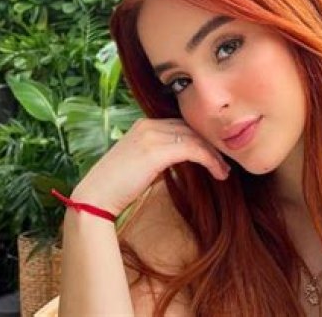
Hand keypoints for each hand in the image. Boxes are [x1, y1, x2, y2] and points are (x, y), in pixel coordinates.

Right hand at [70, 118, 229, 215]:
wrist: (95, 197)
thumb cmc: (118, 187)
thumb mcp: (142, 164)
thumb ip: (161, 157)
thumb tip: (183, 162)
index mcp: (144, 125)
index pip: (182, 125)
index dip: (201, 139)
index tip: (215, 154)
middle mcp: (149, 125)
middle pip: (191, 128)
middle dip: (211, 144)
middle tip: (226, 162)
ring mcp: (152, 135)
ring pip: (196, 138)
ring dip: (214, 154)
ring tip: (224, 170)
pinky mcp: (156, 151)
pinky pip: (194, 150)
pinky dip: (210, 160)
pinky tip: (218, 173)